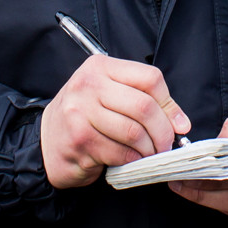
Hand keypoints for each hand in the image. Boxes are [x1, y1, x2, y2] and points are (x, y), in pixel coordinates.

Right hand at [41, 55, 190, 188]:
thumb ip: (143, 100)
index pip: (149, 78)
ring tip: (149, 154)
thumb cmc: (84, 117)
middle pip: (144, 106)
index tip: (177, 123)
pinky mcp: (80, 140)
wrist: (46, 142)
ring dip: (149, 149)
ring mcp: (81, 112)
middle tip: (166, 144)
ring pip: (134, 132)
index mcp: (101, 66)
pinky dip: (133, 161)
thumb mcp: (110, 96)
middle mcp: (89, 84)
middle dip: (163, 131)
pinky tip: (131, 160)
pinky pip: (120, 153)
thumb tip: (180, 122)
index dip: (169, 104)